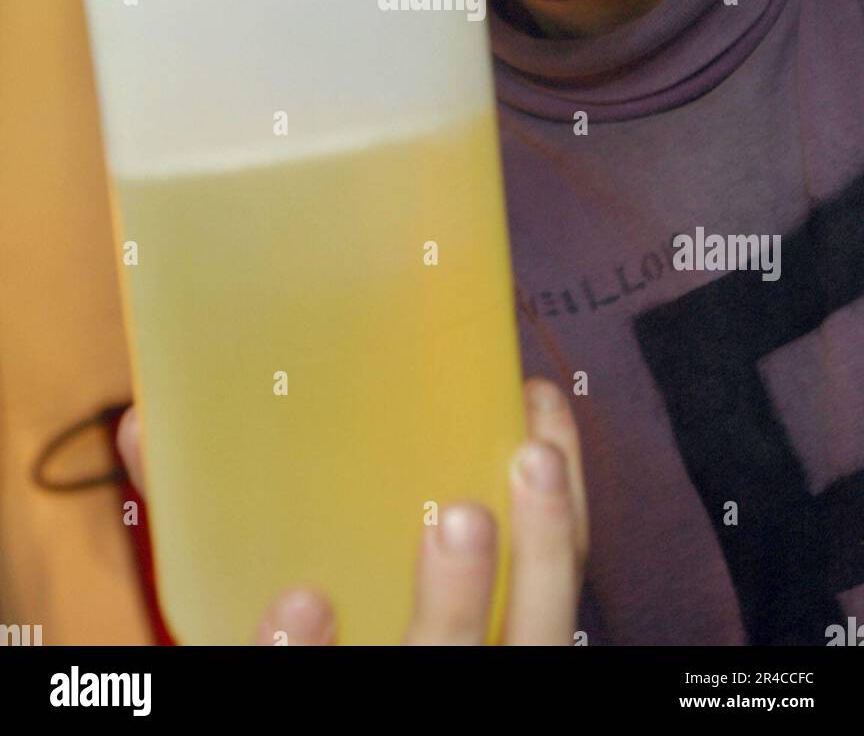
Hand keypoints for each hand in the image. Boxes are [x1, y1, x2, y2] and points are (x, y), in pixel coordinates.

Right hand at [117, 376, 587, 645]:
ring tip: (536, 452)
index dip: (299, 667)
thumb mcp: (237, 602)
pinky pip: (563, 593)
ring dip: (546, 549)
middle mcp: (416, 688)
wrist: (386, 665)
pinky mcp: (527, 640)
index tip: (300, 602)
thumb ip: (195, 524)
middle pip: (448, 670)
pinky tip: (550, 440)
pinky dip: (566, 522)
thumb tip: (145, 426)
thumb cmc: (321, 627)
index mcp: (340, 684)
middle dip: (456, 607)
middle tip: (458, 518)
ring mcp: (485, 671)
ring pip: (538, 636)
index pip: (318, 690)